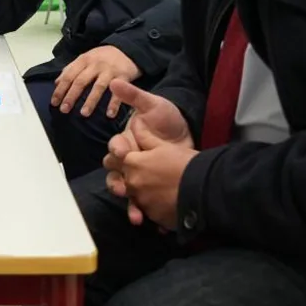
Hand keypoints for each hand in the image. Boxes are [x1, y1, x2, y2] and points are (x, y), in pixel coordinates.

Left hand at [51, 46, 140, 117]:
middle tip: (64, 110)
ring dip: (90, 101)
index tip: (54, 102)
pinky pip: (118, 91)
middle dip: (71, 96)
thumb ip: (71, 69)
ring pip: (98, 86)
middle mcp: (95, 64)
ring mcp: (110, 70)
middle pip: (81, 81)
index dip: (60, 89)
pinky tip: (109, 114)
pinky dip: (114, 104)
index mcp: (84, 60)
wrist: (128, 49)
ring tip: (84, 113)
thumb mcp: (85, 58)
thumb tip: (57, 83)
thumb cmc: (102, 57)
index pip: (69, 75)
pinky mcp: (123, 76)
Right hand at [105, 79, 195, 228]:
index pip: (115, 149)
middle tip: (125, 190)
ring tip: (137, 215)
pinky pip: (146, 204)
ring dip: (130, 206)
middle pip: (115, 176)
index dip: (117, 151)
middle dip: (118, 185)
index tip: (124, 151)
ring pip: (128, 194)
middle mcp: (130, 162)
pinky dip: (149, 214)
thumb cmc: (168, 118)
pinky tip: (155, 224)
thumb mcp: (154, 105)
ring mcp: (141, 178)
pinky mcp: (154, 191)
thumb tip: (115, 81)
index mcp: (127, 143)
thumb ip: (135, 96)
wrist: (191, 133)